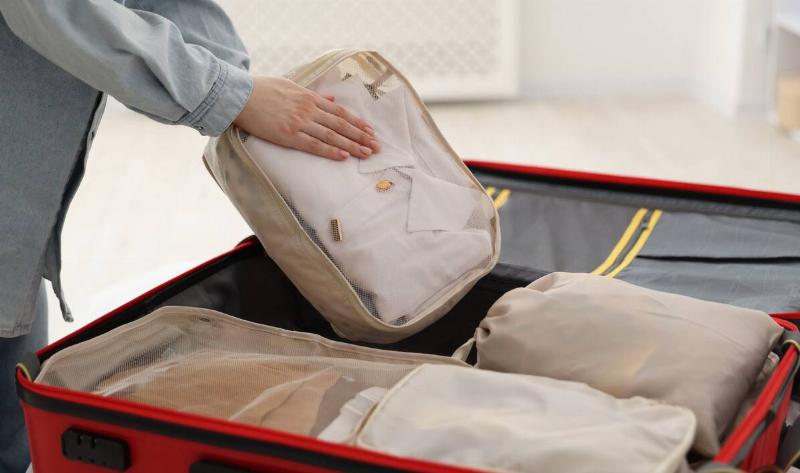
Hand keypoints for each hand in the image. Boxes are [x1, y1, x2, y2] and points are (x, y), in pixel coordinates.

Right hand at [233, 77, 380, 159]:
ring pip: (331, 136)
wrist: (240, 94)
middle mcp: (308, 110)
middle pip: (341, 125)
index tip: (370, 131)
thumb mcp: (291, 85)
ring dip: (351, 145)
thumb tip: (330, 98)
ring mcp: (299, 122)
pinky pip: (313, 145)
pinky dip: (330, 151)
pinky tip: (343, 156)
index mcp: (309, 97)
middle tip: (376, 146)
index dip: (357, 122)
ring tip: (366, 153)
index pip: (340, 112)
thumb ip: (312, 94)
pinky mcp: (288, 135)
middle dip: (361, 136)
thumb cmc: (262, 89)